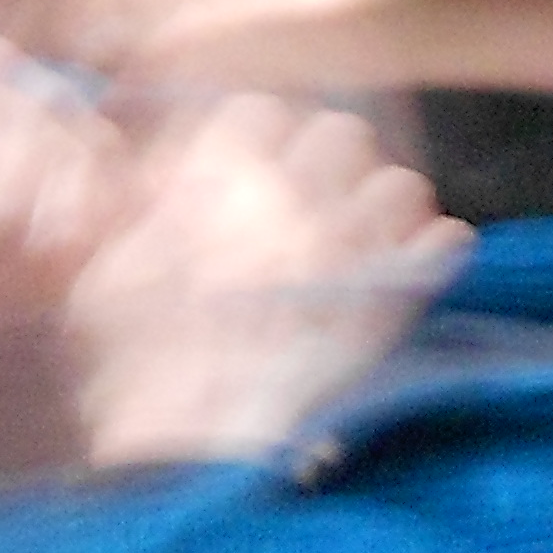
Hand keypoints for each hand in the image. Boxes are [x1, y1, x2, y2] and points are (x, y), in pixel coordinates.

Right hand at [68, 92, 470, 469]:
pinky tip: (401, 277)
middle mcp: (297, 192)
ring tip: (360, 247)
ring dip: (382, 211)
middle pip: (341, 134)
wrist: (192, 440)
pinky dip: (430, 254)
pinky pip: (449, 239)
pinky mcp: (401, 295)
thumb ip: (135, 212)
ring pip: (400, 182)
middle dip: (329, 168)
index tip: (249, 178)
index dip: (257, 144)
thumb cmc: (134, 365)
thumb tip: (156, 182)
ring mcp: (356, 240)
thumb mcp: (104, 271)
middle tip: (309, 213)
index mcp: (221, 174)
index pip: (260, 112)